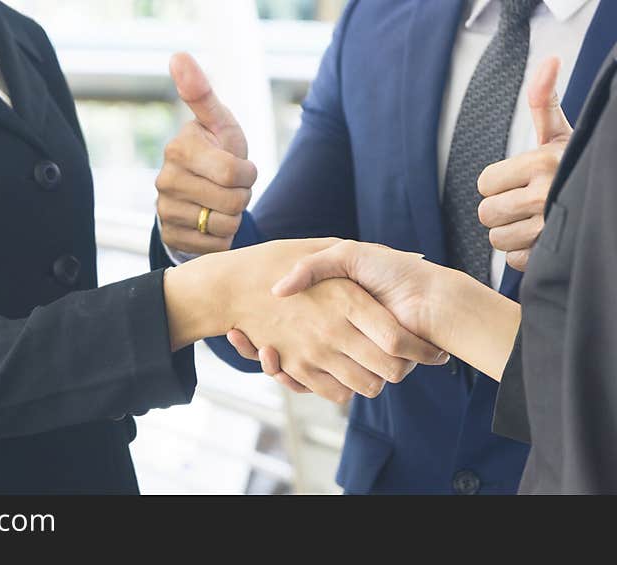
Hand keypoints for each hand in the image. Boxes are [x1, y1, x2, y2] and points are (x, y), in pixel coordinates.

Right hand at [155, 53, 255, 253]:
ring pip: (225, 226)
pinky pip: (214, 246)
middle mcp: (165, 180)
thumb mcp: (218, 123)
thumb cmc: (216, 150)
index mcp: (179, 149)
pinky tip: (211, 223)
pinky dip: (222, 238)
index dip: (249, 174)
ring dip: (233, 217)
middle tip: (231, 188)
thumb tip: (178, 55)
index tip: (242, 168)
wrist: (199, 192)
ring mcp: (164, 210)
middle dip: (242, 196)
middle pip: (233, 202)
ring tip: (221, 204)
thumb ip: (202, 93)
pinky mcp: (170, 236)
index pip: (235, 173)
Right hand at [167, 239, 447, 403]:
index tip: (429, 345)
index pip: (397, 338)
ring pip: (366, 385)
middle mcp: (334, 330)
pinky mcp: (298, 367)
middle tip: (410, 357)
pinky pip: (335, 392)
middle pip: (390, 368)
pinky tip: (347, 371)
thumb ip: (362, 255)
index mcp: (347, 299)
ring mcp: (315, 352)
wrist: (229, 286)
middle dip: (407, 366)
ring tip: (380, 364)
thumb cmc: (276, 260)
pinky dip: (346, 388)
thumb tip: (413, 256)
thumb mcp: (324, 248)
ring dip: (377, 378)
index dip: (418, 346)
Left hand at [477, 57, 572, 270]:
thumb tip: (548, 60)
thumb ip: (544, 102)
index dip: (497, 184)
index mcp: (540, 163)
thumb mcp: (562, 135)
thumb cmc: (578, 165)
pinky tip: (541, 240)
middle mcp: (543, 196)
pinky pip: (514, 261)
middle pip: (486, 213)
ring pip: (496, 239)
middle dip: (500, 210)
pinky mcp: (551, 256)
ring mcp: (547, 229)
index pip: (484, 183)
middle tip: (523, 203)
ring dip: (510, 233)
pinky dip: (524, 255)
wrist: (606, 194)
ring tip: (532, 221)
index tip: (518, 181)